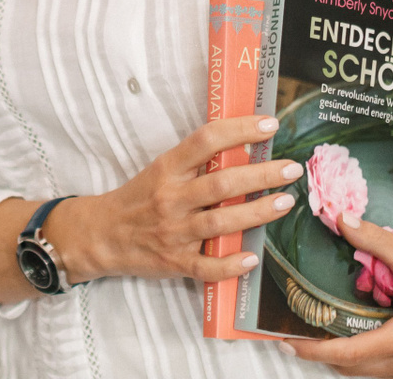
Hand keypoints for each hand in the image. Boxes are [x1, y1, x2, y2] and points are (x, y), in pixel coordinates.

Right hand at [43, 115, 302, 284]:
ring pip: (221, 222)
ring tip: (285, 202)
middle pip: (222, 183)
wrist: (101, 235)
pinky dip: (230, 264)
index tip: (269, 125)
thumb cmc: (138, 198)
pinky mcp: (175, 262)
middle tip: (291, 168)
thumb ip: (195, 161)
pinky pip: (207, 267)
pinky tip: (251, 258)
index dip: (240, 129)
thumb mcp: (161, 169)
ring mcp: (173, 232)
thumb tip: (245, 146)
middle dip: (262, 175)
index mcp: (167, 168)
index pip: (206, 141)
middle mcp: (171, 198)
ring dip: (257, 213)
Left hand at [277, 221, 392, 378]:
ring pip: (370, 374)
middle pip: (356, 368)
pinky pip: (386, 373)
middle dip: (324, 355)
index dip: (317, 350)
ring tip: (320, 338)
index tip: (291, 345)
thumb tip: (342, 220)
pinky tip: (354, 341)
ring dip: (345, 359)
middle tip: (296, 339)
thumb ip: (374, 239)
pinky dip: (366, 361)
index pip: (352, 353)